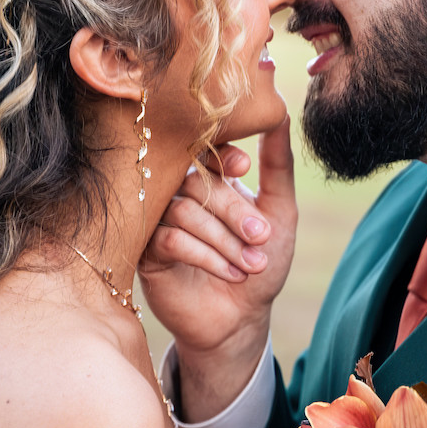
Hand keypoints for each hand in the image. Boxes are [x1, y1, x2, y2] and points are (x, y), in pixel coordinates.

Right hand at [138, 117, 296, 417]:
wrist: (242, 319)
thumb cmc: (262, 263)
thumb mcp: (279, 210)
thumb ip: (278, 163)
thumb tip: (280, 108)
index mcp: (209, 176)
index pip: (205, 148)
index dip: (222, 155)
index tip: (244, 169)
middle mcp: (179, 192)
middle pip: (194, 180)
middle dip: (232, 209)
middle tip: (261, 236)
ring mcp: (160, 219)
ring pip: (182, 210)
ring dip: (222, 238)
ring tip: (249, 262)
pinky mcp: (146, 250)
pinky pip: (168, 239)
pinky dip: (204, 255)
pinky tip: (229, 272)